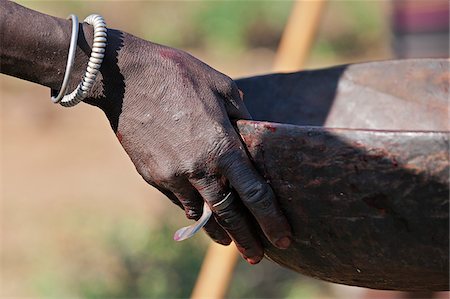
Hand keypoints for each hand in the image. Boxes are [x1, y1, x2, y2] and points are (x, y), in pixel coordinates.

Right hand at [87, 29, 291, 263]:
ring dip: (218, 231)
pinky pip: (177, 200)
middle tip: (257, 256)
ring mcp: (173, 175)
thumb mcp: (223, 88)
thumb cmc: (180, 75)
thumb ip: (242, 117)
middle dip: (246, 239)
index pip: (255, 194)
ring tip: (230, 243)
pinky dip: (193, 210)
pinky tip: (200, 215)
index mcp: (223, 146)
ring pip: (201, 213)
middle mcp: (200, 168)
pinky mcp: (152, 175)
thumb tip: (251, 136)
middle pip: (229, 214)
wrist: (127, 76)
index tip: (282, 238)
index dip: (271, 220)